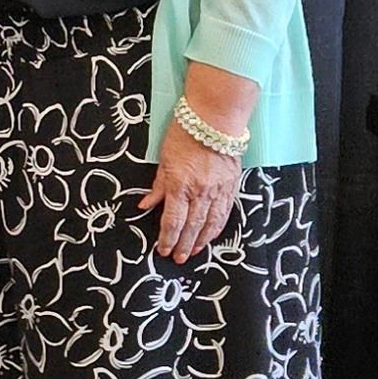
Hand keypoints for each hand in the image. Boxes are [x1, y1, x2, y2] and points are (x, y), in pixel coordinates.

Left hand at [139, 116, 241, 262]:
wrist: (215, 119)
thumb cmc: (184, 135)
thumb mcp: (163, 160)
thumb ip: (157, 186)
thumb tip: (145, 206)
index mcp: (179, 185)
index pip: (172, 220)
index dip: (166, 238)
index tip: (162, 249)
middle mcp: (200, 191)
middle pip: (191, 227)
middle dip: (182, 245)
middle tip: (176, 258)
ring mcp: (218, 190)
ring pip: (210, 224)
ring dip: (201, 241)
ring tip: (192, 253)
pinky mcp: (231, 186)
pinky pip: (224, 213)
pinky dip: (217, 228)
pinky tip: (211, 236)